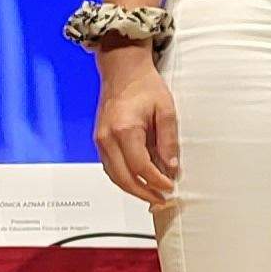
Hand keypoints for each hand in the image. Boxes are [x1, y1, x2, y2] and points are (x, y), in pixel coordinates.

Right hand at [94, 50, 181, 201]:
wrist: (123, 71)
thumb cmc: (144, 86)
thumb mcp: (166, 111)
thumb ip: (168, 141)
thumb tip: (171, 167)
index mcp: (125, 130)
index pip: (140, 167)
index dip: (156, 182)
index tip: (170, 188)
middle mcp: (107, 137)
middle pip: (123, 177)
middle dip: (143, 193)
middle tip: (161, 200)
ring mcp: (100, 140)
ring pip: (113, 175)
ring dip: (132, 189)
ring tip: (152, 195)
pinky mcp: (100, 140)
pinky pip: (110, 166)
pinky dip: (123, 178)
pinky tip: (138, 182)